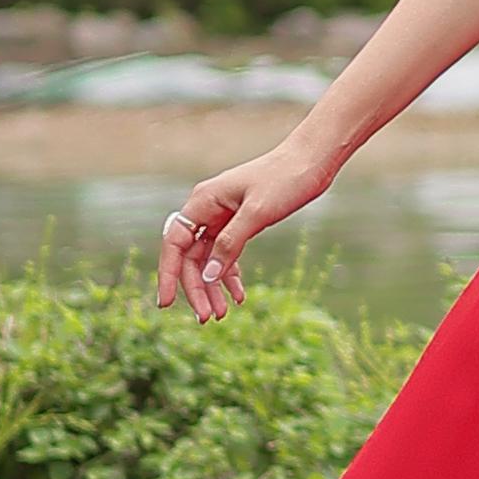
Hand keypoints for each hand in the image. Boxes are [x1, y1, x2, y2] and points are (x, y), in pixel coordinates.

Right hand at [157, 134, 334, 323]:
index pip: (174, 244)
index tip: (166, 303)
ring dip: (213, 287)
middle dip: (197, 288)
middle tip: (208, 318)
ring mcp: (223, 216)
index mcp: (203, 201)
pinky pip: (227, 254)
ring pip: (208, 259)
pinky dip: (230, 275)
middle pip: (191, 257)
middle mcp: (207, 209)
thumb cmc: (285, 179)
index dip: (168, 275)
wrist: (312, 161)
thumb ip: (231, 243)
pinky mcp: (240, 222)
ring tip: (222, 314)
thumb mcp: (258, 213)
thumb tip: (208, 276)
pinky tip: (240, 295)